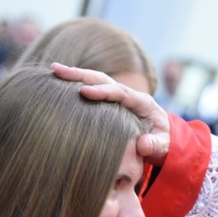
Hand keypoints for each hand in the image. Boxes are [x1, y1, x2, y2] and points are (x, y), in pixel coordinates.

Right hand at [50, 63, 170, 165]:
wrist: (164, 137)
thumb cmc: (163, 142)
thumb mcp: (164, 146)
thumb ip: (156, 145)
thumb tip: (142, 144)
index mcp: (142, 102)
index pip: (120, 92)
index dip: (102, 91)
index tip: (84, 92)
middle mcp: (129, 95)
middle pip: (104, 79)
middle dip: (81, 74)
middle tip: (57, 70)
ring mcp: (119, 96)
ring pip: (96, 81)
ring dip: (75, 76)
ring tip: (53, 71)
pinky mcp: (110, 102)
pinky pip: (93, 90)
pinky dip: (76, 87)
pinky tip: (58, 85)